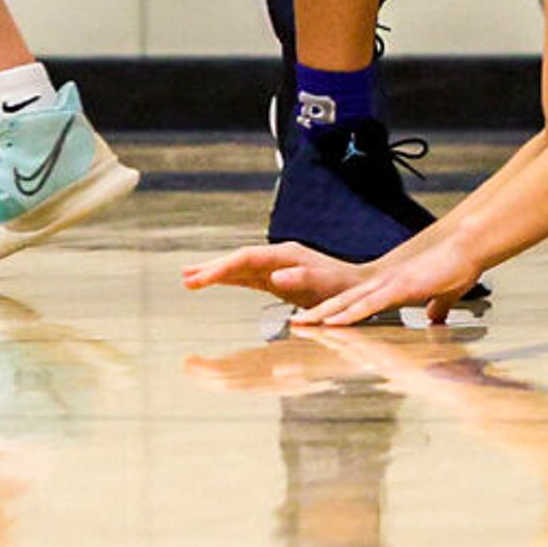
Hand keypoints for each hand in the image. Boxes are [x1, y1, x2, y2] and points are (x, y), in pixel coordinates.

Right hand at [181, 240, 367, 308]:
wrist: (361, 288)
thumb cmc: (345, 290)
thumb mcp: (326, 287)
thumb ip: (302, 280)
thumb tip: (275, 276)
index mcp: (287, 256)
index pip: (247, 259)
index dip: (222, 268)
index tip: (201, 278)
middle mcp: (278, 258)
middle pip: (238, 260)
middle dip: (211, 269)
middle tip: (185, 279)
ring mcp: (276, 267)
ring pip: (238, 267)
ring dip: (214, 272)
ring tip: (187, 278)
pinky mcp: (277, 279)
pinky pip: (246, 277)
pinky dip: (227, 279)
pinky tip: (212, 281)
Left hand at [301, 230, 487, 328]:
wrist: (469, 245)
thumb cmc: (458, 266)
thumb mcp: (443, 293)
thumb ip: (437, 306)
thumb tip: (436, 318)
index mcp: (390, 286)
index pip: (353, 301)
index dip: (332, 312)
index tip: (313, 321)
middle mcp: (383, 283)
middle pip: (342, 301)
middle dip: (316, 314)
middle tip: (292, 324)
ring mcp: (389, 284)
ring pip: (348, 302)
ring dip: (323, 314)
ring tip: (299, 323)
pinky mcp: (400, 288)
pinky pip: (369, 305)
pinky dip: (349, 315)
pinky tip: (333, 323)